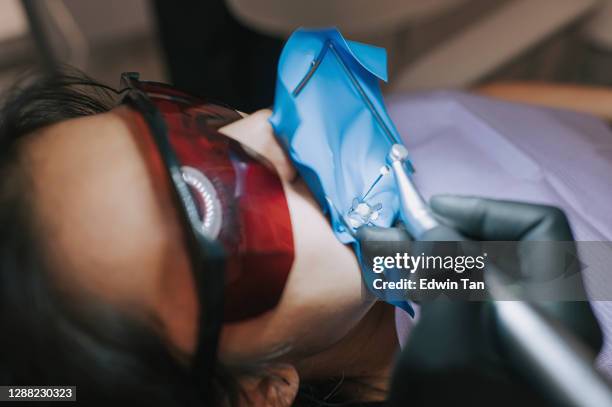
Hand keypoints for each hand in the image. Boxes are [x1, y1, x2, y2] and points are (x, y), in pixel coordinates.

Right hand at [386, 195, 601, 405]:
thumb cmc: (454, 404)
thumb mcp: (445, 343)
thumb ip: (448, 272)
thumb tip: (434, 223)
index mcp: (554, 317)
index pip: (538, 229)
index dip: (484, 210)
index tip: (431, 211)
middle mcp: (551, 320)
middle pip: (510, 247)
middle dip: (449, 231)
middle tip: (399, 230)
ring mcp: (525, 334)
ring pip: (486, 270)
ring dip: (437, 254)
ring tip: (390, 250)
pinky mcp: (501, 344)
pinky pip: (473, 294)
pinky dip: (439, 280)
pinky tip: (406, 279)